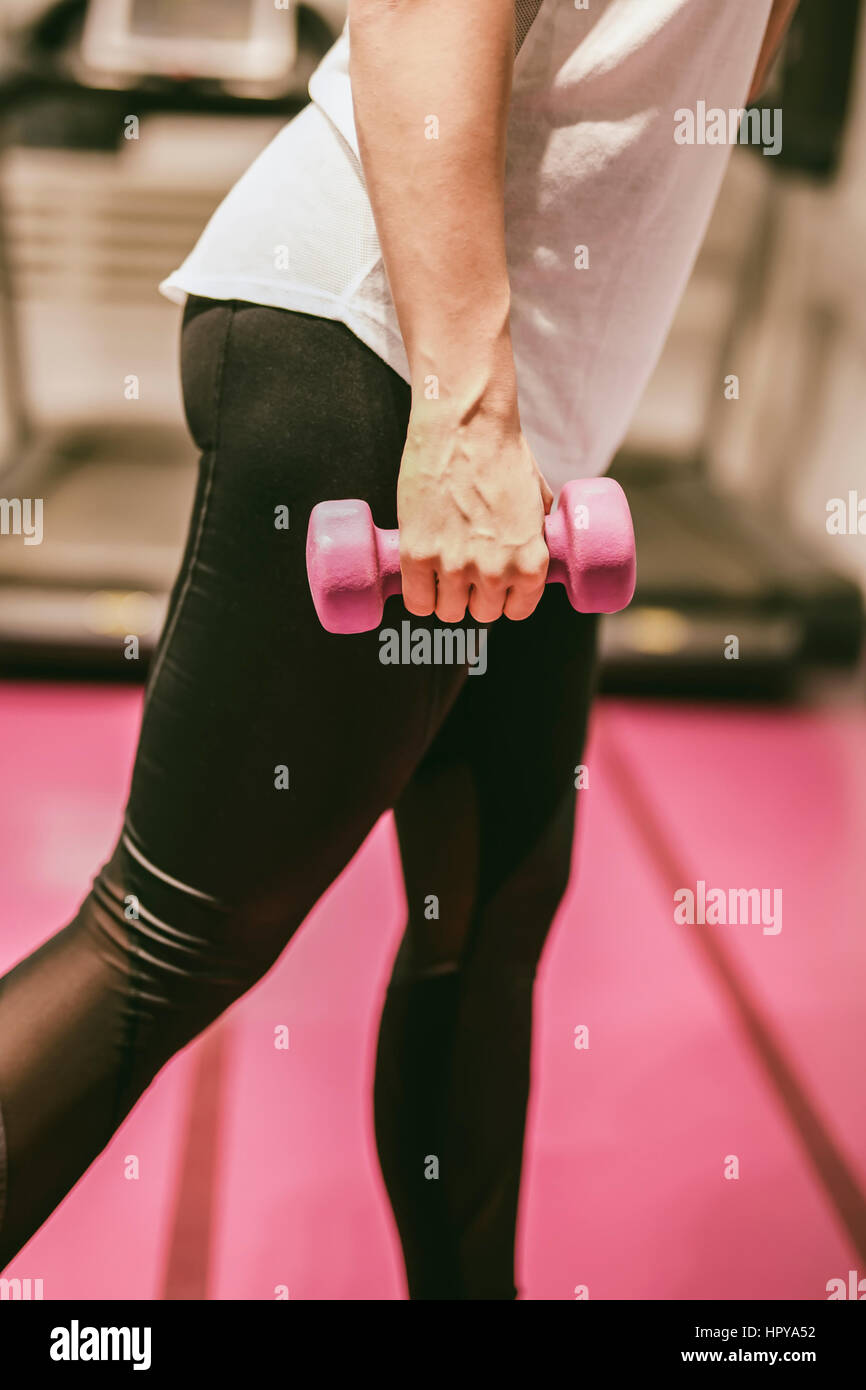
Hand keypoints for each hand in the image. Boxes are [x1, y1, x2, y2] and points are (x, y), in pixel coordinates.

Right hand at [397, 399, 553, 624]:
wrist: (465, 424)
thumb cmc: (502, 452)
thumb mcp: (536, 496)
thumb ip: (536, 528)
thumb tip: (535, 537)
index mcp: (531, 562)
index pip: (517, 610)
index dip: (503, 598)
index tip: (492, 586)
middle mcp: (496, 572)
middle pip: (480, 613)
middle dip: (472, 596)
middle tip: (462, 571)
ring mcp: (455, 566)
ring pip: (447, 611)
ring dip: (443, 596)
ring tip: (439, 572)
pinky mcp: (418, 555)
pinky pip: (418, 601)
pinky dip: (418, 595)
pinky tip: (419, 578)